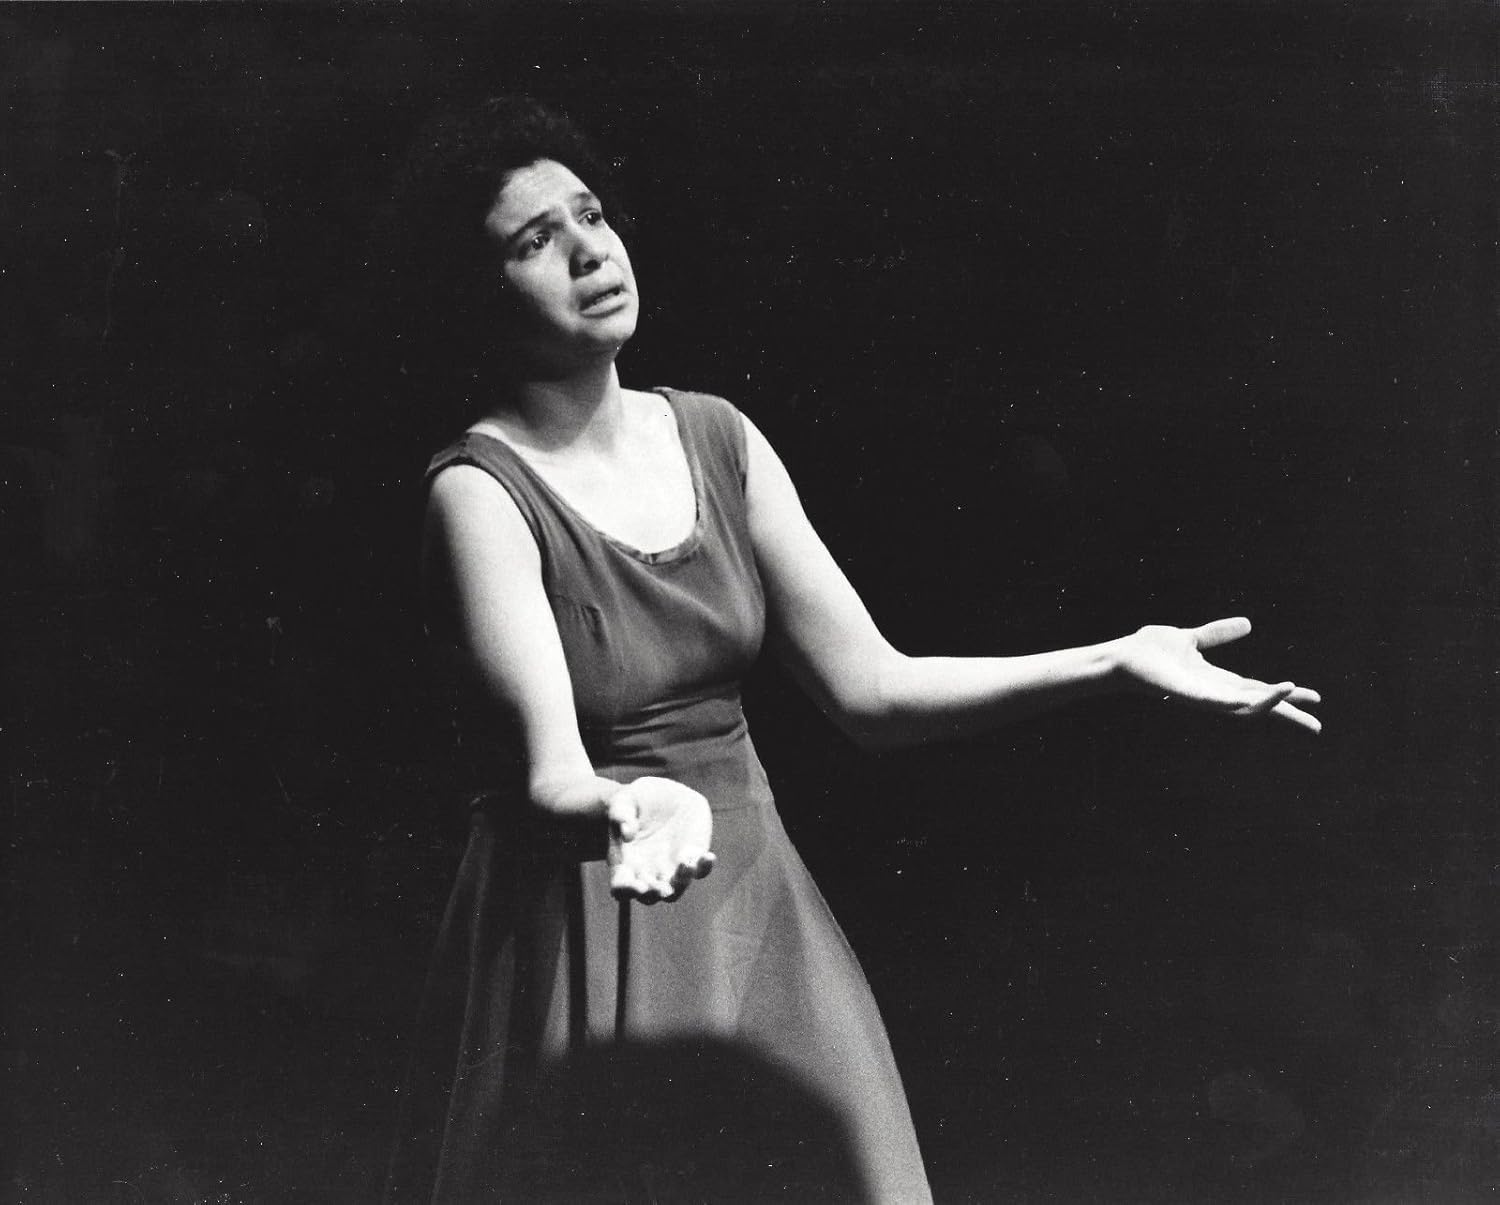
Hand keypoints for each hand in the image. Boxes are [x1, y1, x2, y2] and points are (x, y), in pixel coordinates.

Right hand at [607, 776, 716, 903]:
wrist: (659, 795)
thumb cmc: (633, 801)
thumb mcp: (622, 801)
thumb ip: (621, 815)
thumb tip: (627, 834)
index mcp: (624, 864)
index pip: (621, 888)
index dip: (627, 891)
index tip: (638, 886)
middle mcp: (647, 873)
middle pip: (650, 896)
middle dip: (656, 893)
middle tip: (663, 888)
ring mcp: (671, 868)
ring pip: (676, 890)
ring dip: (681, 883)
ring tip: (686, 865)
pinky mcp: (691, 857)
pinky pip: (700, 870)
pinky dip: (704, 867)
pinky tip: (708, 857)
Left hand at [1115, 617, 1321, 733]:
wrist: (1121, 657)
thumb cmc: (1151, 651)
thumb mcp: (1193, 639)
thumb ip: (1218, 634)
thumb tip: (1248, 624)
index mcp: (1217, 681)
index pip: (1258, 690)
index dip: (1285, 695)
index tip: (1315, 698)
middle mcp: (1213, 693)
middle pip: (1258, 707)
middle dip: (1287, 715)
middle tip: (1317, 726)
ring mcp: (1202, 698)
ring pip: (1243, 708)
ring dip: (1269, 703)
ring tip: (1293, 691)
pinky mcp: (1189, 696)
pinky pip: (1220, 703)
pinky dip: (1241, 701)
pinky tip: (1261, 697)